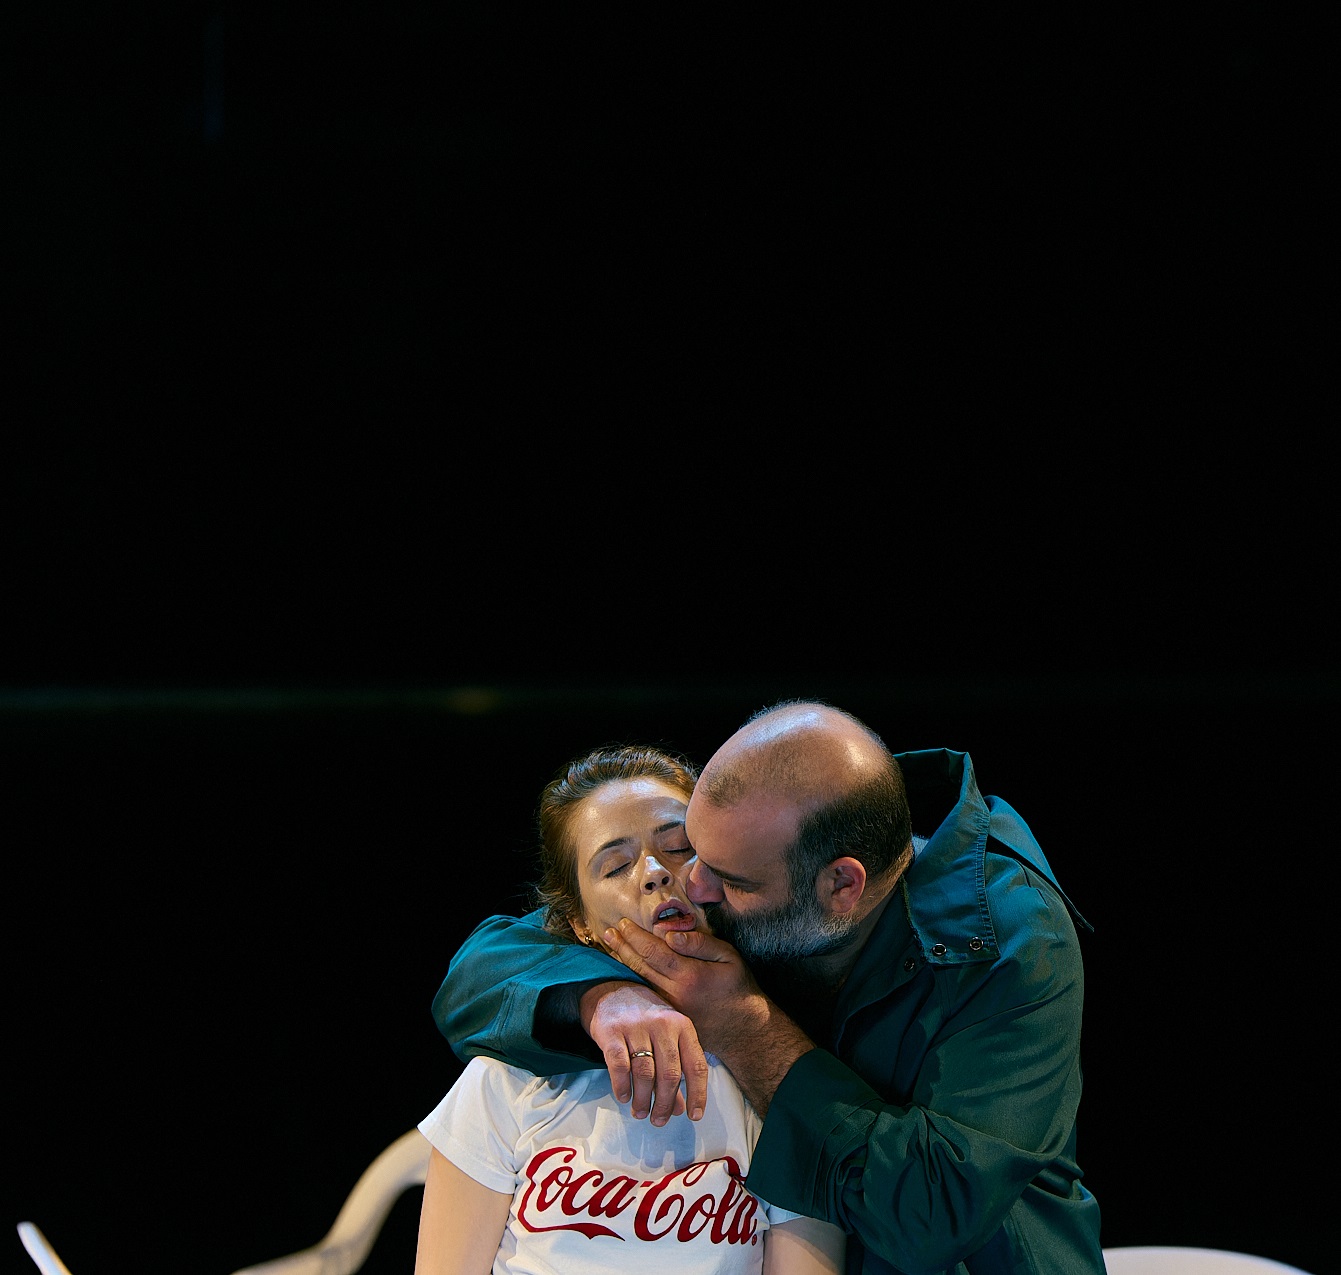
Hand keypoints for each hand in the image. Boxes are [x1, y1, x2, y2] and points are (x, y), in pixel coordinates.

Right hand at [579, 981, 709, 1125]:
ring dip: (642, 1099)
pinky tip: (624, 1097)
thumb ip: (676, 1071)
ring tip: (640, 1112)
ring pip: (644, 1073)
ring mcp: (636, 1026)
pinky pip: (619, 1065)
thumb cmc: (647, 1021)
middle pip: (669, 1074)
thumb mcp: (668, 1038)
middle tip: (658, 1120)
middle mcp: (662, 1025)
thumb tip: (680, 1109)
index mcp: (682, 1026)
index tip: (694, 1116)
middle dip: (665, 1103)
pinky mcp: (612, 1031)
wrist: (612, 990)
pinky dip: (622, 1086)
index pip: (696, 1065)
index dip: (698, 1094)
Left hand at [603, 921, 814, 1115]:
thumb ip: (700, 944)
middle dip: (623, 946)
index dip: (636, 936)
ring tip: (611, 946)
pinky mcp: (668, 1018)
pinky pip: (646, 994)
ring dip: (623, 961)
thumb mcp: (729, 957)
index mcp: (689, 975)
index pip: (654, 951)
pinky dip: (633, 978)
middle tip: (608, 931)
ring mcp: (669, 1008)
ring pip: (640, 980)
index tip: (624, 922)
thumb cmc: (739, 988)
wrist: (745, 1030)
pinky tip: (625, 968)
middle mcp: (674, 993)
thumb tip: (670, 935)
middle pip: (641, 966)